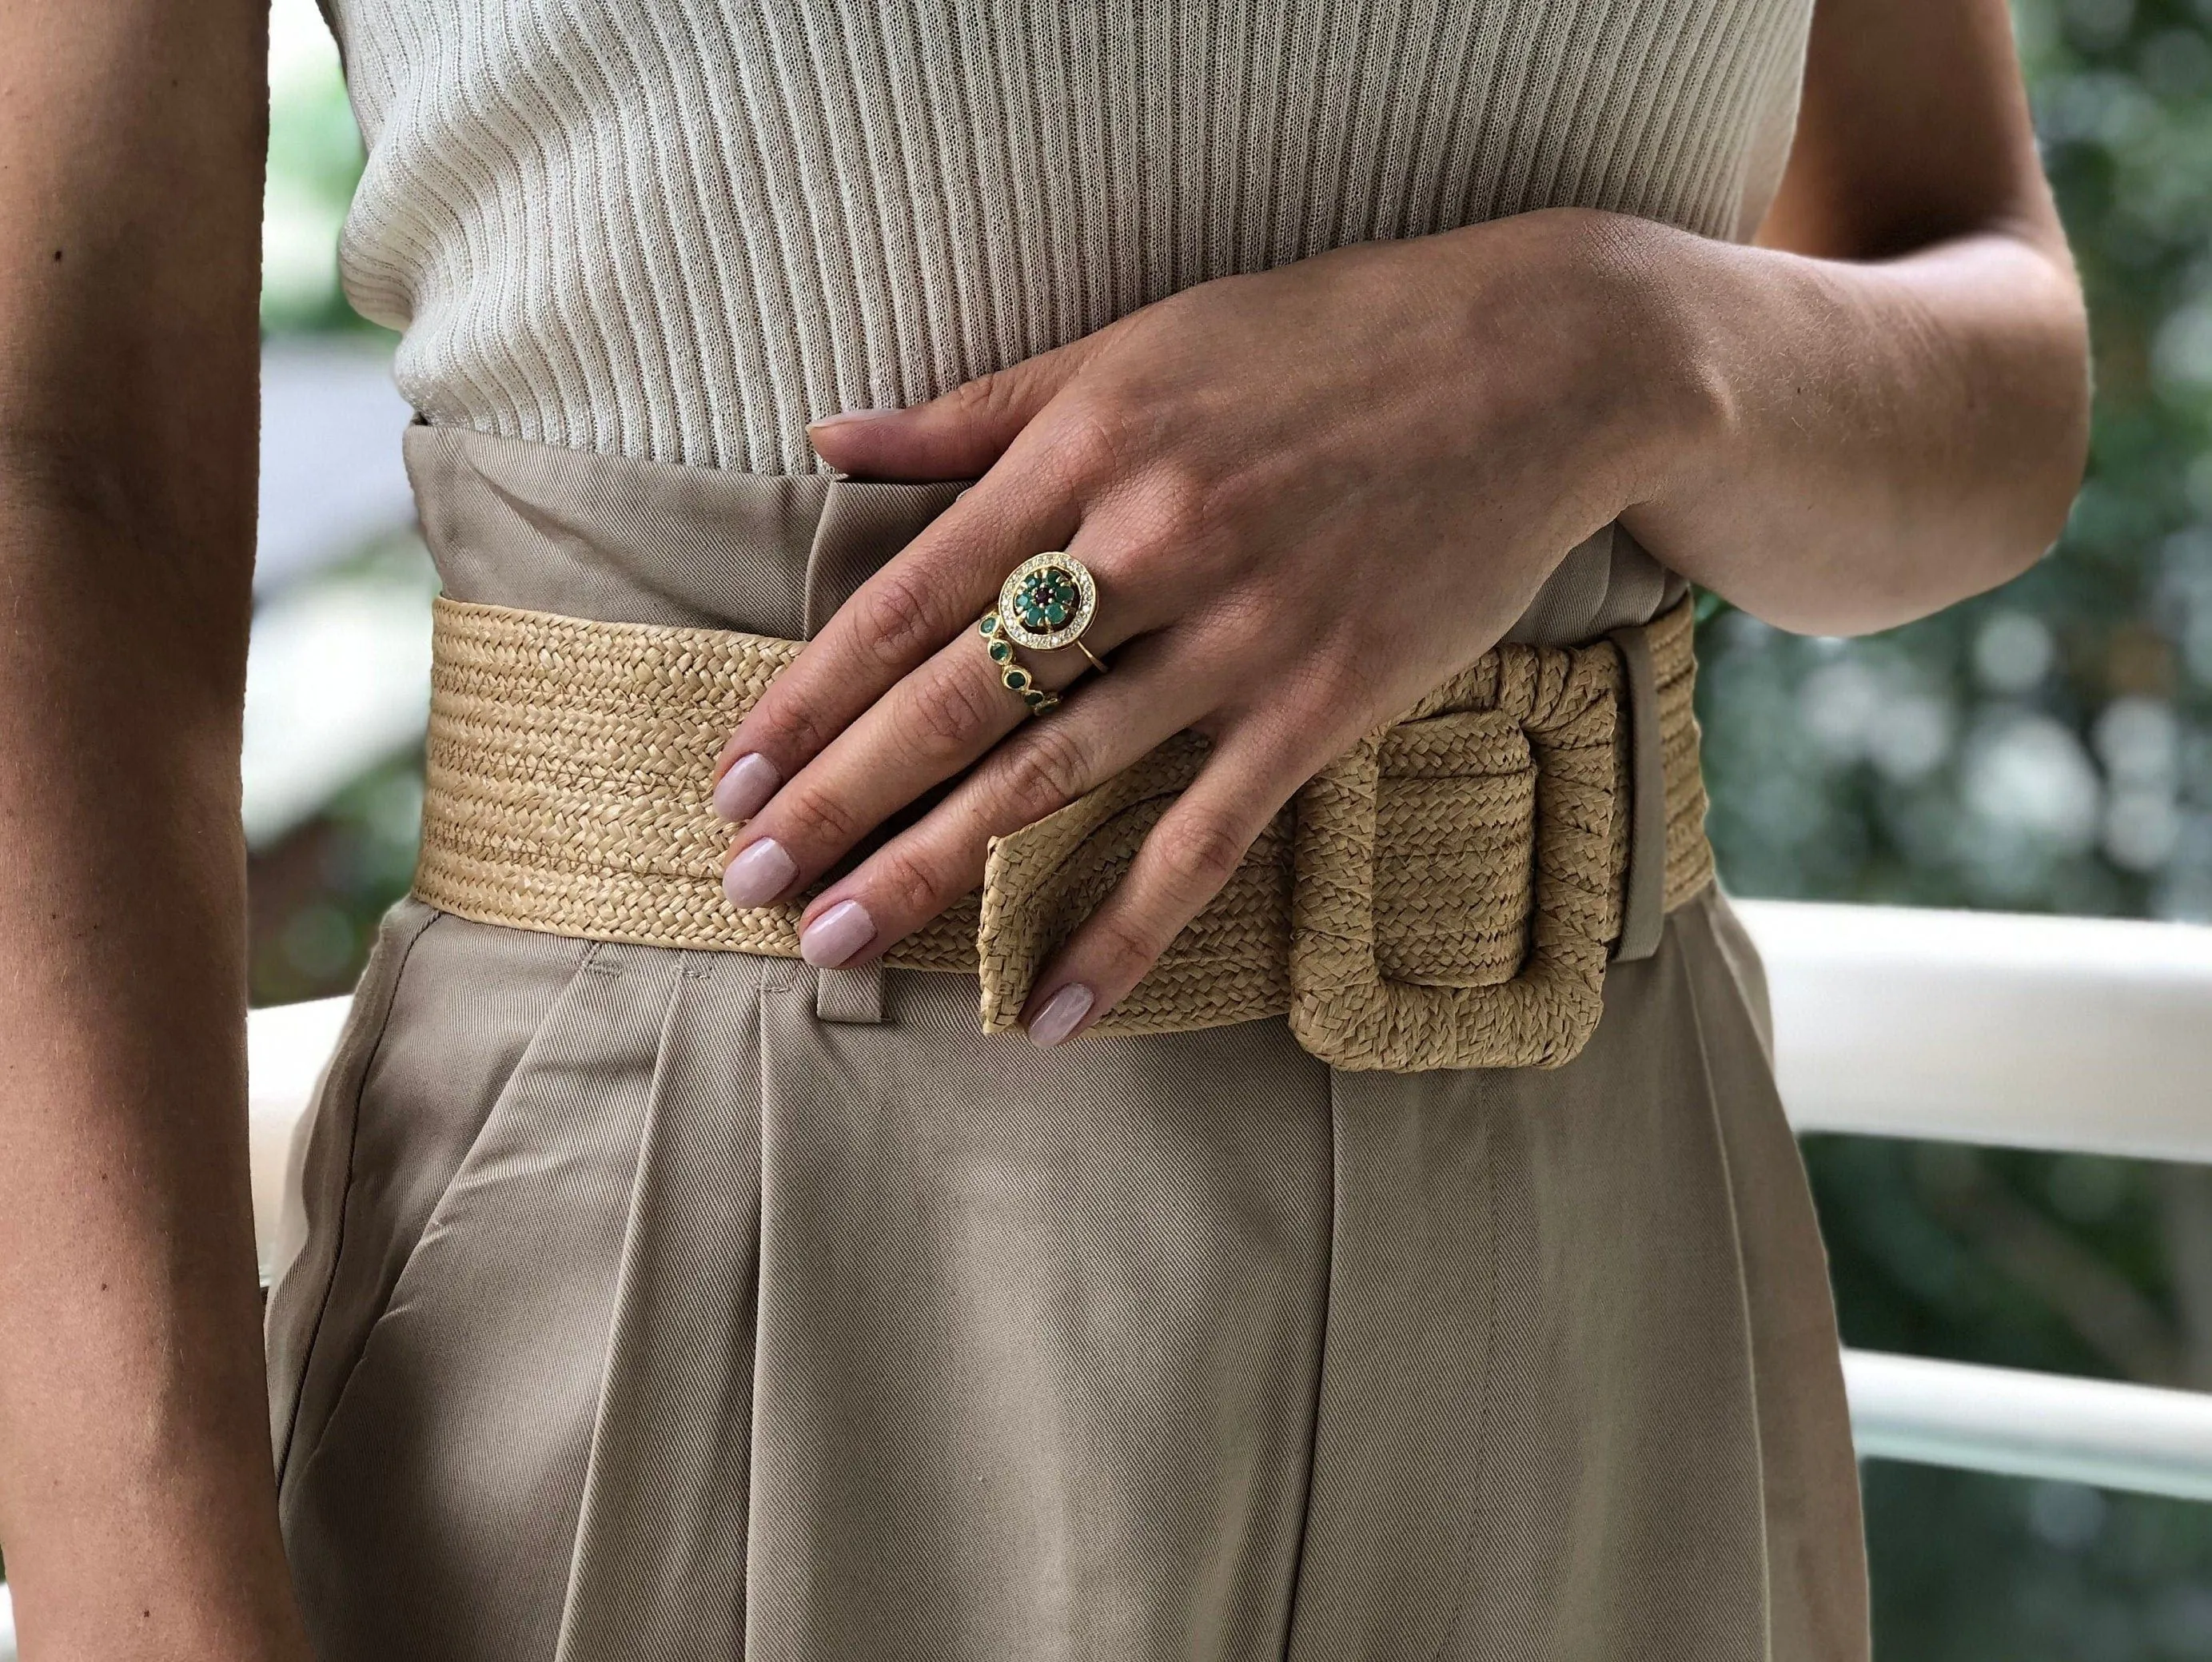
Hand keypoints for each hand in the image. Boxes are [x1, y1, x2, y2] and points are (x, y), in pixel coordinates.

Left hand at [710, 207, 1706, 1042]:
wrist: (1538, 364)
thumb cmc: (1327, 338)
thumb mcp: (1140, 343)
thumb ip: (977, 410)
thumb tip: (828, 437)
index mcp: (1085, 450)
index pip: (906, 599)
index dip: (807, 698)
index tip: (734, 774)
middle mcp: (1146, 545)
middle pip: (955, 701)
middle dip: (837, 802)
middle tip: (747, 884)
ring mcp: (1237, 637)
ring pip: (1054, 777)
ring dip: (932, 869)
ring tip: (837, 942)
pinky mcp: (1321, 708)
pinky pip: (1203, 844)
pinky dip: (1122, 934)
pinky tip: (1049, 1013)